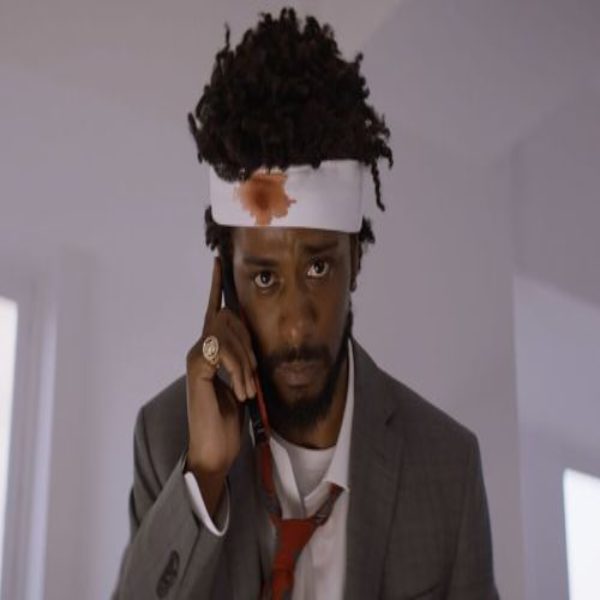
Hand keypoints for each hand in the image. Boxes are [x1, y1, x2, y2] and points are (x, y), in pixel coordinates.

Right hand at [185, 257, 257, 514]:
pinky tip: (239, 391)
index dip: (216, 286)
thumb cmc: (230, 419)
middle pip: (228, 318)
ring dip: (245, 362)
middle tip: (252, 378)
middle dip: (248, 343)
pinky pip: (222, 351)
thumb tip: (255, 346)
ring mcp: (196, 356)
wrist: (216, 448)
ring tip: (247, 390)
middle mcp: (201, 348)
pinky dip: (237, 370)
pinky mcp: (196, 366)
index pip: (215, 310)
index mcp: (213, 350)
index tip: (219, 262)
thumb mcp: (244, 382)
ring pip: (227, 332)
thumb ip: (244, 360)